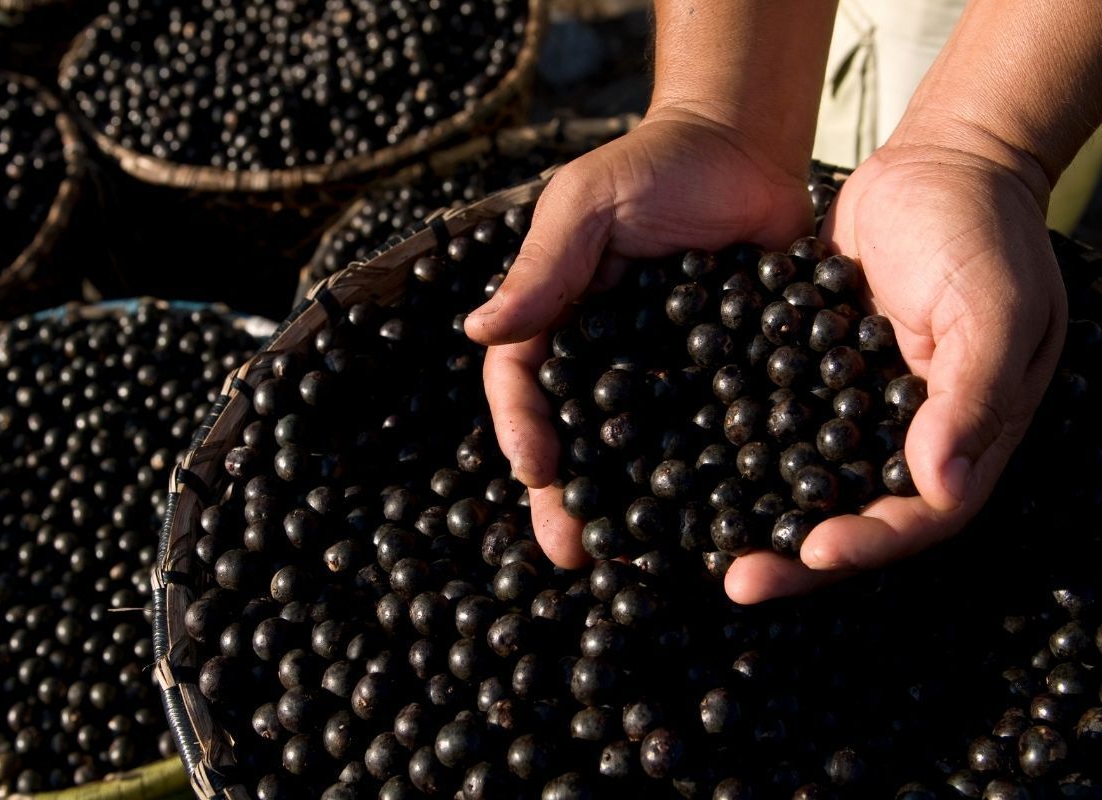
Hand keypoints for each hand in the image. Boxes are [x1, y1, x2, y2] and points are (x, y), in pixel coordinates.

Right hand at [464, 106, 814, 567]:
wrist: (749, 148)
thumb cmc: (656, 165)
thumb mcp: (586, 205)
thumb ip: (543, 268)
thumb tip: (478, 331)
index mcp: (560, 321)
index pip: (524, 383)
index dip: (523, 429)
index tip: (534, 472)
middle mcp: (607, 360)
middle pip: (579, 438)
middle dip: (570, 498)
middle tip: (572, 554)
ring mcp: (668, 376)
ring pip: (642, 454)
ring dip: (634, 510)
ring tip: (636, 562)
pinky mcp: (728, 381)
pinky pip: (714, 436)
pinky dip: (711, 481)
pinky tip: (715, 524)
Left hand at [725, 140, 1067, 602]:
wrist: (938, 165)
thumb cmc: (983, 233)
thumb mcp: (994, 309)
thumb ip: (972, 398)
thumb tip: (944, 489)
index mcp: (960, 437)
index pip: (917, 518)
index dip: (867, 545)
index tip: (812, 556)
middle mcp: (899, 437)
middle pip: (847, 515)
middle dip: (792, 553)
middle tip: (734, 579)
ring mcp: (848, 407)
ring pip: (797, 478)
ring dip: (752, 510)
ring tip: (695, 538)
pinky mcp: (804, 372)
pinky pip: (767, 419)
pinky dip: (730, 441)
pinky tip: (677, 460)